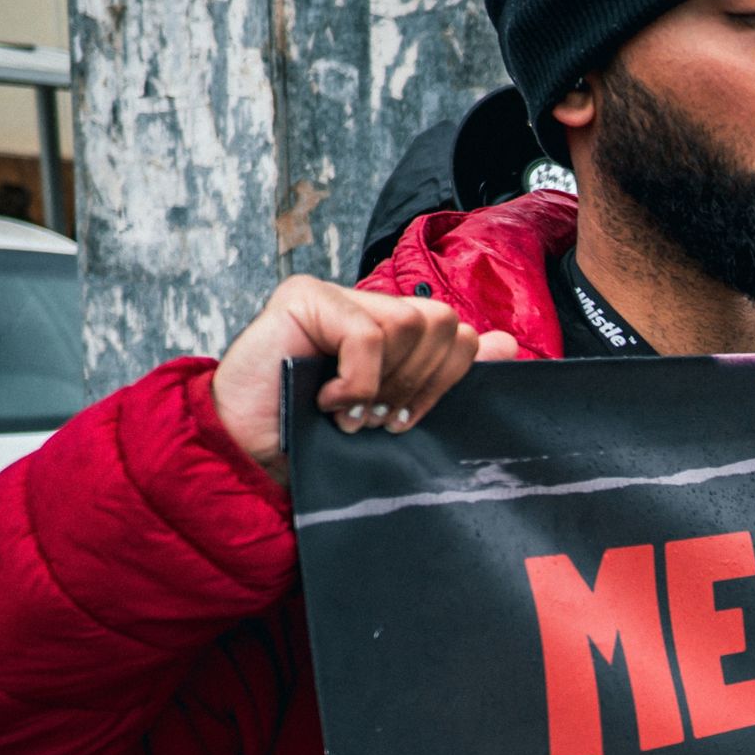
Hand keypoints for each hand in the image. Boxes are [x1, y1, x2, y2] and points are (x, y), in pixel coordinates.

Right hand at [212, 275, 520, 481]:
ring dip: (384, 383)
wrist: (247, 459)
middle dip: (420, 382)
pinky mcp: (305, 296)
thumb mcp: (393, 410)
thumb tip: (507, 343)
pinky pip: (368, 334)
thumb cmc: (316, 439)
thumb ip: (444, 376)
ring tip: (349, 412)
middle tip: (378, 417)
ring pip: (412, 323)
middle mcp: (368, 305)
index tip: (407, 418)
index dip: (445, 381)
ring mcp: (335, 295)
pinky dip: (357, 380)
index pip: (458, 333)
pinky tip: (327, 402)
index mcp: (394, 332)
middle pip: (444, 322)